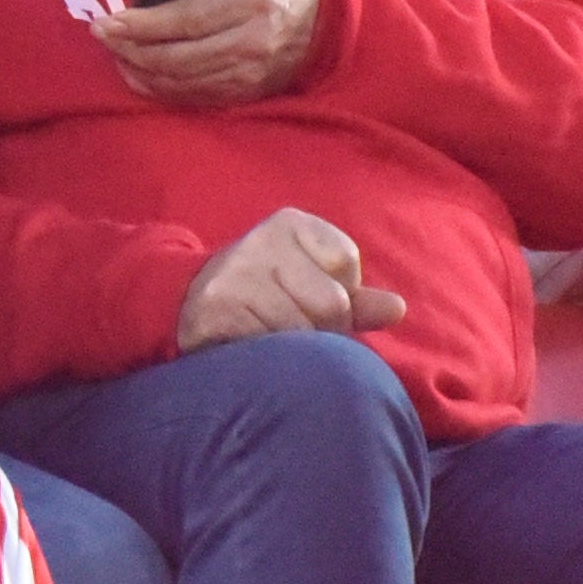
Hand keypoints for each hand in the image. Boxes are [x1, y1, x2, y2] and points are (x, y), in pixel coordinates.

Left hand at [98, 0, 328, 108]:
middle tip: (101, 34)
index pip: (190, 17)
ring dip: (141, 70)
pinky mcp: (245, 93)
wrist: (327, 29)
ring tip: (114, 51)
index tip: (110, 20)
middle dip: (132, 47)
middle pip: (179, 54)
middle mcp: (251, 41)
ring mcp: (248, 73)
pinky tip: (138, 74)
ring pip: (183, 80)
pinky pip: (195, 96)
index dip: (146, 23)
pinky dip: (161, 90)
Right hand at [170, 205, 403, 353]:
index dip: (340, 293)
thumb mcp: (311, 284)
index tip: (308, 296)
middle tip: (291, 326)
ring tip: (271, 338)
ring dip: (294, 350)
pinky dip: (269, 360)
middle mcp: (262, 240)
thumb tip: (398, 309)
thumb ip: (356, 299)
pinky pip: (270, 349)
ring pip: (302, 332)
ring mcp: (237, 273)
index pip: (347, 262)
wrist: (184, 304)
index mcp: (290, 223)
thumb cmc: (264, 294)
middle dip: (322, 328)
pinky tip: (254, 347)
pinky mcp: (217, 309)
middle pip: (331, 303)